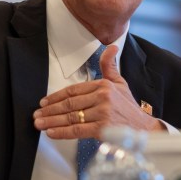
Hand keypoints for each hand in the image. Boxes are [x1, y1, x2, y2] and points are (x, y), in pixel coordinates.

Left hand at [33, 45, 162, 138]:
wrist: (143, 130)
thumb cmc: (129, 108)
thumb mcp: (120, 83)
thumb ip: (110, 66)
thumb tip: (111, 47)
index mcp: (104, 85)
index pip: (74, 90)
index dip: (56, 96)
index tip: (44, 102)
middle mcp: (102, 97)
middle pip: (69, 104)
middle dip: (50, 110)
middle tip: (37, 114)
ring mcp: (102, 113)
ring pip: (70, 117)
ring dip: (51, 121)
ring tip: (39, 123)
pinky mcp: (102, 129)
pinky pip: (77, 130)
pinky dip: (62, 132)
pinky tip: (51, 132)